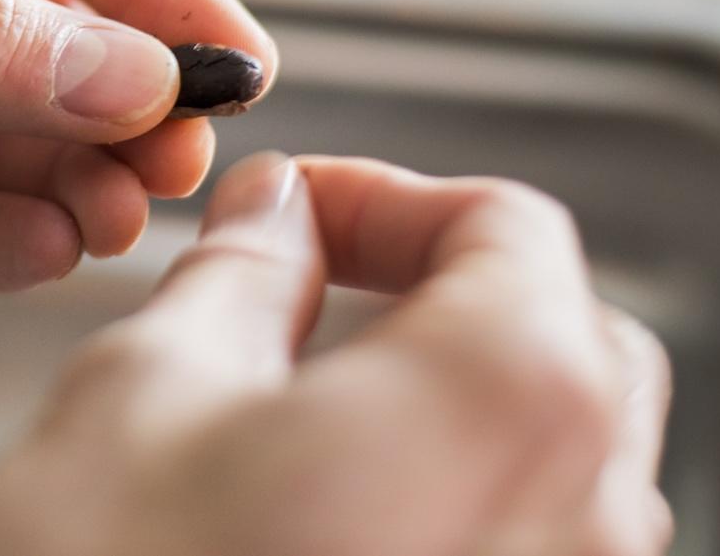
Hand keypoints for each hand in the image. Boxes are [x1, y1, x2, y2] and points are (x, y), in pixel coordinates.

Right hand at [0, 155, 673, 555]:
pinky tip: (331, 529)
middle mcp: (581, 528)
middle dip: (447, 292)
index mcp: (507, 402)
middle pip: (568, 346)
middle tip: (318, 292)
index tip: (298, 212)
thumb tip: (275, 217)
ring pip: (564, 473)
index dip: (390, 197)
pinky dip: (457, 513)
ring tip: (310, 414)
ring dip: (458, 408)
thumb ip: (239, 277)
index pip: (510, 229)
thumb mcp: (139, 395)